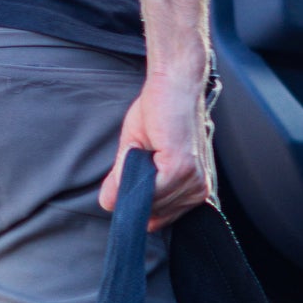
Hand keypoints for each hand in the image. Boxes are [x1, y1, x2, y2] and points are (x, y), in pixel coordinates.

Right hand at [98, 67, 211, 229]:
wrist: (174, 83)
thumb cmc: (159, 112)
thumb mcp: (135, 152)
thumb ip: (124, 181)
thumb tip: (106, 204)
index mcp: (191, 191)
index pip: (159, 218)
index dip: (138, 206)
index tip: (127, 189)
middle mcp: (196, 191)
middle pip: (151, 213)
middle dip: (135, 189)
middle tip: (139, 155)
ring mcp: (190, 182)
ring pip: (149, 202)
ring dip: (135, 177)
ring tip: (146, 147)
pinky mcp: (179, 170)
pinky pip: (149, 190)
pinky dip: (135, 174)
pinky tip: (142, 149)